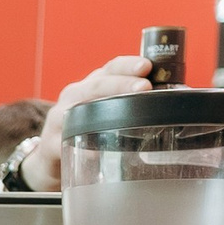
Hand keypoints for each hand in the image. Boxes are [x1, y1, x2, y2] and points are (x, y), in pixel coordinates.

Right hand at [22, 55, 154, 192]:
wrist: (50, 159)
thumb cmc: (85, 132)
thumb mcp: (104, 112)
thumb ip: (129, 104)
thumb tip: (173, 102)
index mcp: (92, 86)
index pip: (111, 68)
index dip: (128, 65)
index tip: (148, 65)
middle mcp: (74, 97)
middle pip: (96, 84)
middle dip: (121, 84)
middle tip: (144, 87)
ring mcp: (59, 119)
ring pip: (77, 108)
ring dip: (101, 110)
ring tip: (124, 115)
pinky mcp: (50, 144)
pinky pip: (64, 143)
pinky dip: (80, 146)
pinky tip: (95, 151)